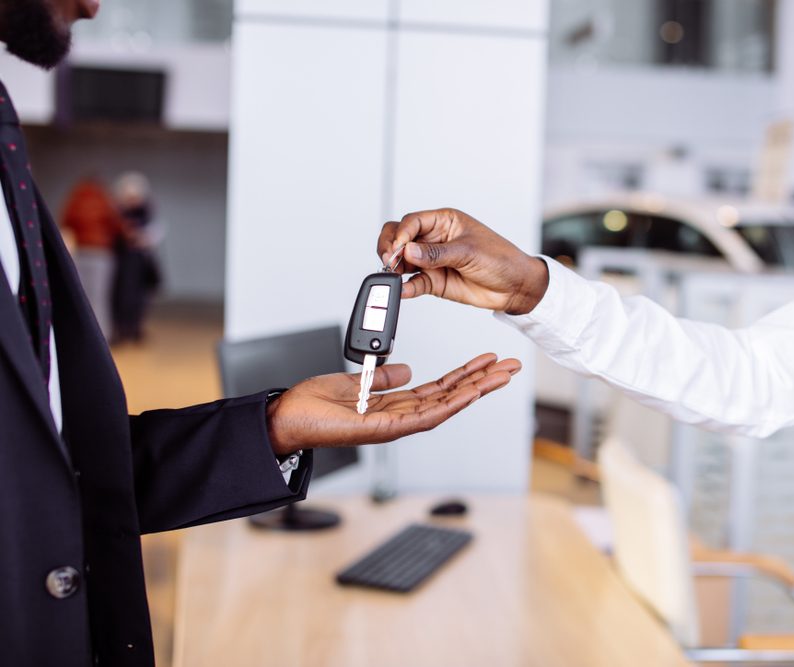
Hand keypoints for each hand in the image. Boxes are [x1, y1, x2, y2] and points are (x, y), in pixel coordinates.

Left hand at [266, 353, 520, 455]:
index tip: (486, 361)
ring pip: (445, 408)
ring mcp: (394, 427)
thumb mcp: (352, 381)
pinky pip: (423, 417)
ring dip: (475, 391)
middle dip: (481, 382)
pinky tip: (469, 394)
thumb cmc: (310, 406)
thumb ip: (381, 377)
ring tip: (500, 376)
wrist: (283, 420)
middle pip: (449, 397)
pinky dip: (449, 405)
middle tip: (509, 367)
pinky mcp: (383, 430)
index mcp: (392, 406)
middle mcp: (398, 418)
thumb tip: (405, 370)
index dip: (464, 376)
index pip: (437, 389)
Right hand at [377, 208, 548, 314]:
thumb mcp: (469, 251)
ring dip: (394, 267)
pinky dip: (405, 287)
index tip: (398, 248)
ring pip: (402, 260)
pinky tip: (403, 289)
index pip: (412, 221)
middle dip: (390, 247)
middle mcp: (434, 239)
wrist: (515, 287)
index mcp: (444, 221)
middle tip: (390, 261)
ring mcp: (432, 261)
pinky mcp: (434, 281)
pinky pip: (413, 282)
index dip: (401, 234)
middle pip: (399, 237)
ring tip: (395, 275)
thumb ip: (436, 253)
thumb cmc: (500, 259)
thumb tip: (408, 250)